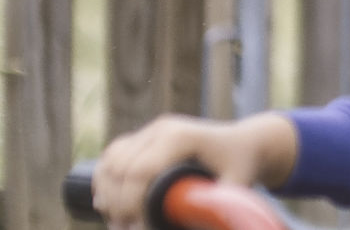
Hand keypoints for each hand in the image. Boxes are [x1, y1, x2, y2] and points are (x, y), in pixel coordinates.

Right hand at [93, 113, 294, 228]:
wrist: (245, 142)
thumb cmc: (242, 164)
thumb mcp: (238, 184)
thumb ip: (223, 205)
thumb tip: (213, 223)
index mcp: (181, 137)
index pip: (141, 170)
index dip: (131, 202)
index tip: (136, 226)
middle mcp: (162, 128)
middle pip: (120, 166)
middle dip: (116, 201)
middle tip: (122, 227)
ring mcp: (152, 129)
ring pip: (112, 159)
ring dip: (106, 190)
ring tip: (115, 219)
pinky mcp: (146, 135)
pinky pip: (114, 154)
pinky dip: (105, 177)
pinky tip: (104, 200)